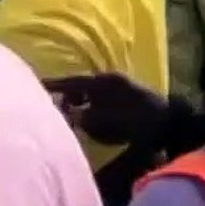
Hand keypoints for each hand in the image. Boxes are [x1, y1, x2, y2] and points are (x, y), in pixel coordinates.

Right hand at [44, 73, 168, 144]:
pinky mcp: (131, 97)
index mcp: (101, 81)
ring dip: (83, 106)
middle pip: (81, 88)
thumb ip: (78, 116)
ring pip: (93, 95)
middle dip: (69, 100)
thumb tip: (63, 112)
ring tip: (78, 122)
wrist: (168, 126)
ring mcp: (122, 87)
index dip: (53, 85)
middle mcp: (110, 80)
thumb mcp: (99, 123)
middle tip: (60, 114)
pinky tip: (96, 124)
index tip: (37, 85)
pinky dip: (96, 110)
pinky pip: (105, 101)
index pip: (70, 81)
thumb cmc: (131, 123)